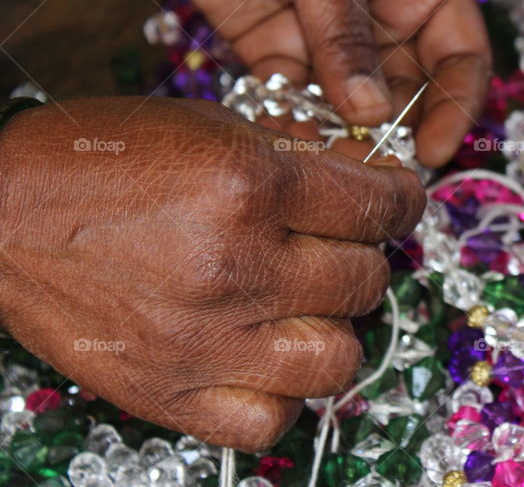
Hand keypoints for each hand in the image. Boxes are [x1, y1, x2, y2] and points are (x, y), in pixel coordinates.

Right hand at [0, 98, 424, 450]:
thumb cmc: (97, 161)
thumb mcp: (205, 126)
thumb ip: (296, 152)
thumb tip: (366, 173)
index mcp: (248, 186)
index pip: (377, 205)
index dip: (402, 198)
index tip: (399, 198)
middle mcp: (235, 266)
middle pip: (365, 280)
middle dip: (362, 254)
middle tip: (337, 244)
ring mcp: (205, 339)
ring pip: (338, 358)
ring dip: (334, 326)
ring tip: (305, 304)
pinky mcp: (170, 393)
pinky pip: (270, 420)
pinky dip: (282, 393)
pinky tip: (264, 357)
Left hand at [152, 0, 491, 166]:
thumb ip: (345, 39)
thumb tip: (370, 115)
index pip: (461, 57)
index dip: (455, 107)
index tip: (433, 151)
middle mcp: (385, 16)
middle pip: (408, 91)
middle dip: (394, 131)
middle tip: (375, 171)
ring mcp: (334, 38)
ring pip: (352, 104)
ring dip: (343, 135)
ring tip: (329, 166)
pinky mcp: (283, 49)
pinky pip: (298, 99)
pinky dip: (294, 121)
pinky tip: (286, 141)